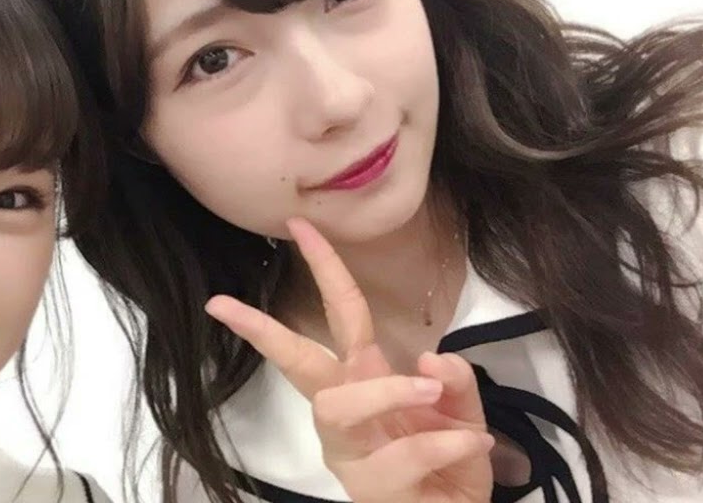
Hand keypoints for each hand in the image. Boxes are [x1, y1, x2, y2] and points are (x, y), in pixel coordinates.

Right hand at [206, 218, 493, 502]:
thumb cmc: (448, 466)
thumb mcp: (464, 414)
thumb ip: (456, 381)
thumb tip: (430, 357)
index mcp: (363, 378)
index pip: (340, 313)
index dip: (324, 267)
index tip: (298, 225)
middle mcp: (344, 410)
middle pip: (300, 363)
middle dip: (266, 331)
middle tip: (228, 306)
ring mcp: (349, 452)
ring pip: (339, 407)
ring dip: (387, 391)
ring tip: (432, 390)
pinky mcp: (370, 488)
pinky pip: (402, 456)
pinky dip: (445, 442)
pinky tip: (474, 443)